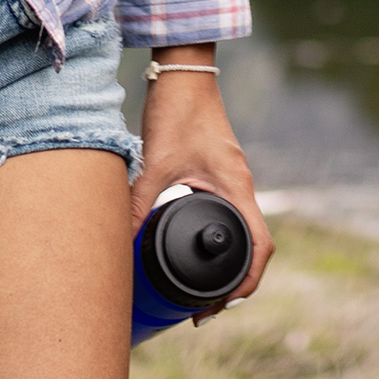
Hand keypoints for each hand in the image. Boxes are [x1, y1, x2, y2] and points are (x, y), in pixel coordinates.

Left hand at [132, 48, 273, 311]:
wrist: (183, 70)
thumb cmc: (177, 110)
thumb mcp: (156, 160)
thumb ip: (138, 200)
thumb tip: (119, 240)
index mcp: (236, 187)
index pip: (260, 247)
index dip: (248, 283)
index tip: (223, 305)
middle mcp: (239, 186)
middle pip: (253, 246)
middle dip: (235, 283)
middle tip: (204, 308)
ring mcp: (230, 178)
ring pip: (240, 230)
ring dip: (227, 261)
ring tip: (199, 289)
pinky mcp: (217, 170)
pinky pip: (226, 213)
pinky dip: (217, 237)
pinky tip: (192, 245)